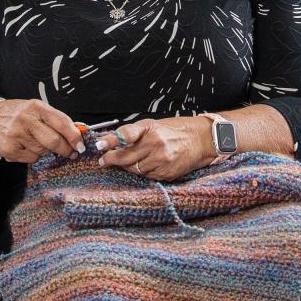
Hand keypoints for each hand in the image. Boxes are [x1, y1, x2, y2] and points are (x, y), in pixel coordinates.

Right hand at [0, 98, 84, 163]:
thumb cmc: (16, 114)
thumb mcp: (35, 109)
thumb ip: (55, 119)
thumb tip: (77, 130)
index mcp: (36, 107)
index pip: (61, 122)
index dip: (74, 135)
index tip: (81, 145)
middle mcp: (26, 119)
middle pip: (54, 140)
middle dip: (66, 149)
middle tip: (71, 153)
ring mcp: (17, 135)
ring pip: (43, 151)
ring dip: (46, 151)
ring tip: (38, 143)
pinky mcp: (9, 149)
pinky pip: (31, 158)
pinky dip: (33, 156)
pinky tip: (25, 147)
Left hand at [94, 116, 213, 180]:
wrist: (201, 140)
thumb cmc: (175, 130)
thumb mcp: (154, 124)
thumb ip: (134, 133)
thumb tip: (112, 141)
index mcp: (151, 129)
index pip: (126, 135)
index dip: (110, 141)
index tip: (99, 146)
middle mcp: (156, 145)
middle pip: (126, 157)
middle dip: (111, 159)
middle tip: (103, 160)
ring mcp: (162, 161)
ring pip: (135, 169)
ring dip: (127, 166)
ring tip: (124, 162)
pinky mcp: (166, 173)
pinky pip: (146, 176)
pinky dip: (141, 172)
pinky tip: (144, 165)